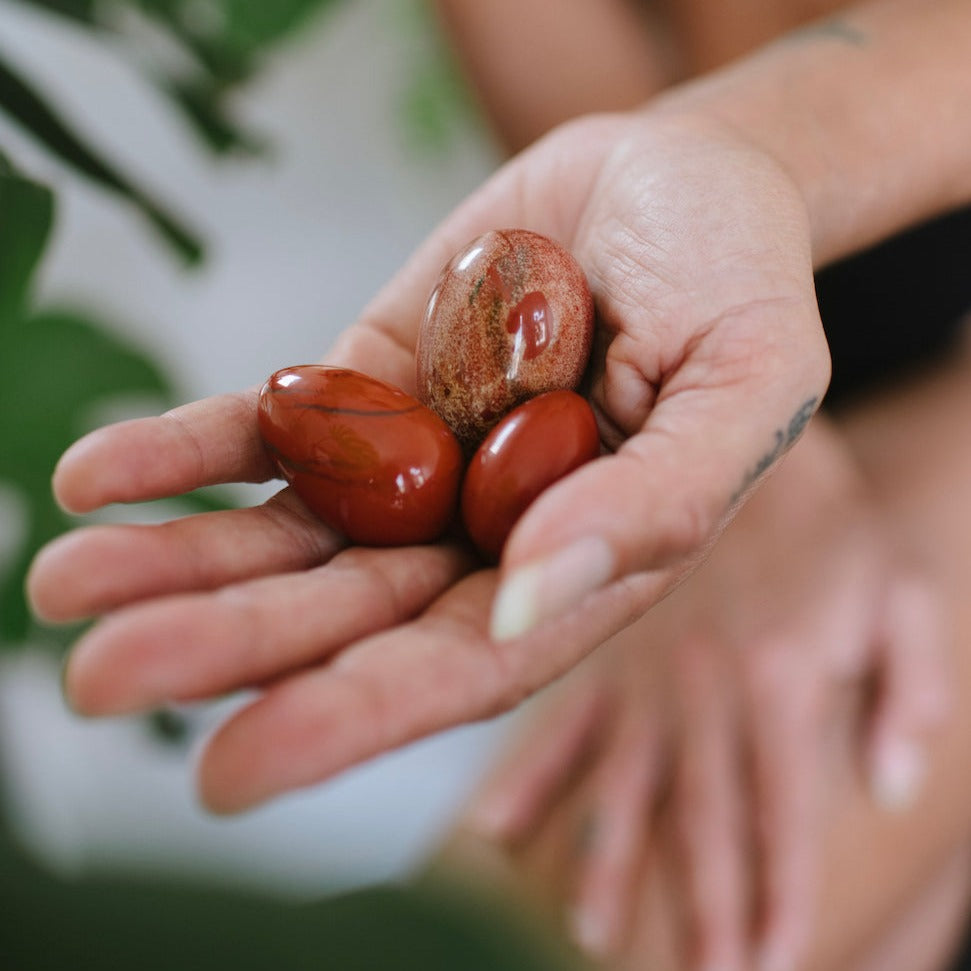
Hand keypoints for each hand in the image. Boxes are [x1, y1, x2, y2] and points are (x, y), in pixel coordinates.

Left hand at [28, 106, 829, 811]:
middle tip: (101, 679)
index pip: (458, 665)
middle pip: (344, 610)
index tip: (235, 764)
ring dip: (177, 559)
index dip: (353, 716)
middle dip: (228, 645)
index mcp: (573, 568)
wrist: (678, 174)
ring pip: (289, 530)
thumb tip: (532, 591)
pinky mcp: (369, 379)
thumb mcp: (745, 381)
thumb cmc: (740, 279)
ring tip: (67, 584)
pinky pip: (271, 426)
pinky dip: (184, 450)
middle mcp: (480, 533)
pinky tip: (96, 478)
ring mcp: (418, 457)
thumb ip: (663, 497)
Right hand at [460, 416, 949, 970]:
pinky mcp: (599, 642)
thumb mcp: (890, 583)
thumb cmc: (820, 507)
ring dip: (613, 864)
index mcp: (778, 674)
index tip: (774, 966)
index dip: (780, 891)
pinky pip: (560, 715)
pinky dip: (534, 777)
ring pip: (624, 780)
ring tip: (594, 934)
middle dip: (705, 907)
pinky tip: (500, 832)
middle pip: (702, 815)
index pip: (783, 806)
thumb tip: (891, 781)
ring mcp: (641, 667)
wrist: (728, 420)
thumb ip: (903, 682)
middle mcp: (700, 685)